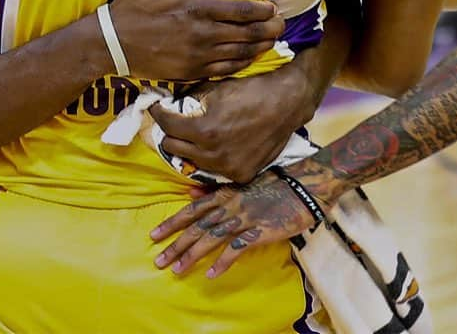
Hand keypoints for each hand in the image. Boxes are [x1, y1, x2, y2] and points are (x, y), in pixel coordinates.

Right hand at [110, 0, 284, 80]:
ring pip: (239, 53)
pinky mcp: (191, 72)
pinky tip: (249, 58)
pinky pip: (224, 69)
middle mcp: (201, 34)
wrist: (111, 43)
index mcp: (195, 8)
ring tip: (273, 41)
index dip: (262, 11)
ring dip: (260, 47)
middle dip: (269, 29)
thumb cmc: (133, 5)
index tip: (274, 8)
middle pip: (246, 34)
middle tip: (283, 25)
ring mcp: (197, 56)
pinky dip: (241, 64)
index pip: (241, 11)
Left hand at [150, 66, 311, 183]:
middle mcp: (212, 153)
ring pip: (191, 161)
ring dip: (188, 146)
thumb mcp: (215, 88)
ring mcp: (227, 168)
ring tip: (194, 133)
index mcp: (203, 129)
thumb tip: (169, 102)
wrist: (286, 102)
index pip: (166, 124)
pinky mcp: (241, 175)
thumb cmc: (250, 89)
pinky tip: (216, 144)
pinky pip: (214, 169)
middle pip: (172, 146)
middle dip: (169, 131)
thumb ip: (188, 99)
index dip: (158, 112)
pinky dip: (210, 157)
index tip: (156, 106)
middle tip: (173, 120)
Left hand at [150, 169, 320, 277]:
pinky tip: (211, 274)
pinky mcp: (258, 231)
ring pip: (211, 238)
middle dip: (176, 244)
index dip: (172, 222)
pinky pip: (236, 248)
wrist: (301, 187)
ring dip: (192, 255)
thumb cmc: (272, 184)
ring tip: (177, 270)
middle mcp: (229, 205)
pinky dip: (223, 261)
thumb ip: (215, 190)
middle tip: (158, 260)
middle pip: (197, 226)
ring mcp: (243, 218)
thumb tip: (191, 192)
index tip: (154, 235)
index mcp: (225, 193)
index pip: (192, 209)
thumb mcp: (241, 182)